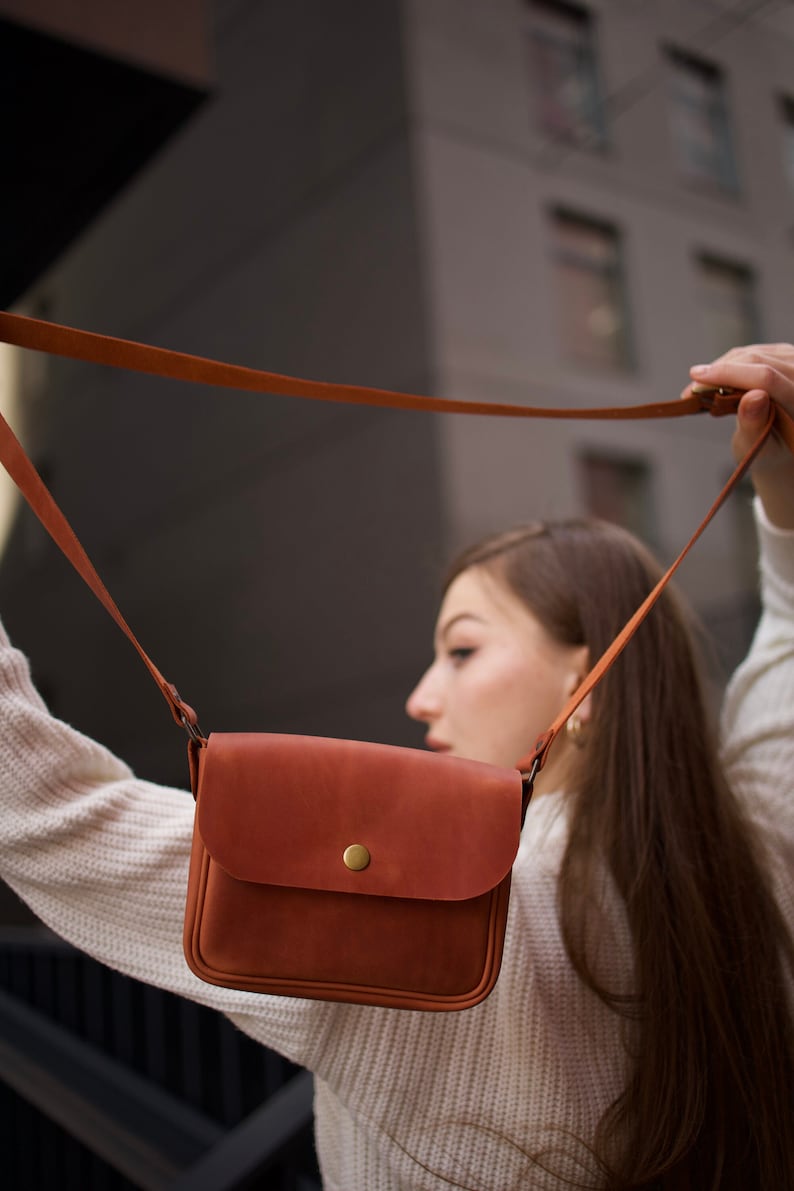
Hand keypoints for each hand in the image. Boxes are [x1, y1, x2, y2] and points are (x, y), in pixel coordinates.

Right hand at [688, 344, 793, 528]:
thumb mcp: (759, 449)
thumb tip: (754, 396)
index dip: (729, 374)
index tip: (698, 378)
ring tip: (700, 389)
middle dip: (720, 372)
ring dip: (721, 368)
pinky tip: (716, 379)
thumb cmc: (770, 451)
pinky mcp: (786, 355)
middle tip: (691, 391)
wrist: (781, 443)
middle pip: (757, 362)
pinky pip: (752, 352)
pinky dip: (730, 364)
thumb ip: (756, 425)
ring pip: (751, 354)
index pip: (766, 379)